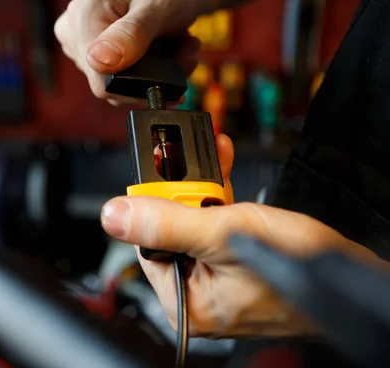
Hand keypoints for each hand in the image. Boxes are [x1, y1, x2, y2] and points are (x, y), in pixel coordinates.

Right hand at [54, 0, 203, 104]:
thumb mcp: (158, 3)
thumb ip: (132, 33)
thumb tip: (101, 61)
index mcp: (83, 18)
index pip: (102, 82)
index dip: (139, 85)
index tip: (171, 64)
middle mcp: (76, 35)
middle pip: (114, 85)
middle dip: (154, 74)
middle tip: (181, 48)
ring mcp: (85, 47)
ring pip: (124, 85)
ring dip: (160, 71)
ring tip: (178, 43)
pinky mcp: (98, 56)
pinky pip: (126, 80)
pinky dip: (155, 70)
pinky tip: (170, 48)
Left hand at [100, 134, 379, 337]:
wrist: (348, 274)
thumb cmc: (297, 264)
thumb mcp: (224, 233)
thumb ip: (167, 223)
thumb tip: (114, 215)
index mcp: (184, 303)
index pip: (147, 246)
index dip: (158, 207)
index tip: (168, 175)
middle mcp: (196, 298)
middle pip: (171, 233)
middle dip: (186, 193)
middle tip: (195, 163)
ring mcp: (216, 284)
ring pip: (195, 226)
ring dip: (205, 190)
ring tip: (213, 159)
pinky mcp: (234, 268)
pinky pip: (215, 231)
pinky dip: (220, 202)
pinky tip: (223, 174)